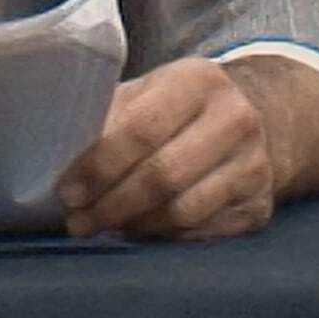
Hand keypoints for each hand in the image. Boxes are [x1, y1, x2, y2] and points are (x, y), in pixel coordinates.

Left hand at [57, 58, 283, 241]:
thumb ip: (110, 117)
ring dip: (134, 225)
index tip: (68, 191)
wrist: (253, 121)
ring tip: (104, 226)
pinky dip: (163, 237)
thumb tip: (59, 157)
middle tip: (78, 222)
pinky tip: (140, 230)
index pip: (142, 128)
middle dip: (111, 205)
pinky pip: (201, 233)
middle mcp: (236, 120)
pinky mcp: (259, 207)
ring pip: (183, 211)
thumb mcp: (148, 92)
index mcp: (199, 80)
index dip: (100, 165)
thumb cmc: (178, 109)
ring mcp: (255, 166)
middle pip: (163, 176)